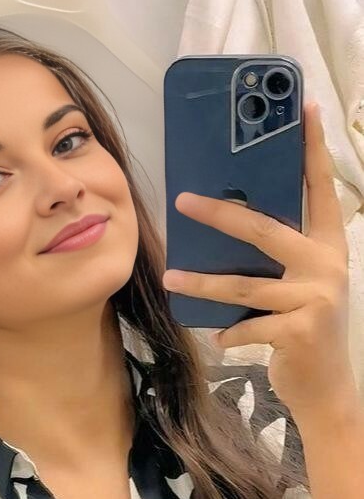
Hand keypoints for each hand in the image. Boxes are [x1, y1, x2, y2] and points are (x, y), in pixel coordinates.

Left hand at [162, 102, 357, 423]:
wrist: (326, 389)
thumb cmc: (305, 331)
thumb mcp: (303, 286)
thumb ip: (280, 258)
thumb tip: (228, 225)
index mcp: (328, 247)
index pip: (321, 189)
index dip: (311, 150)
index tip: (303, 109)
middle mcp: (326, 266)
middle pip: (265, 229)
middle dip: (220, 213)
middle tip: (183, 201)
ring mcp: (315, 299)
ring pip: (244, 283)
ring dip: (202, 283)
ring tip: (171, 277)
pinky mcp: (299, 331)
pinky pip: (247, 325)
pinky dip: (227, 332)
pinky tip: (218, 337)